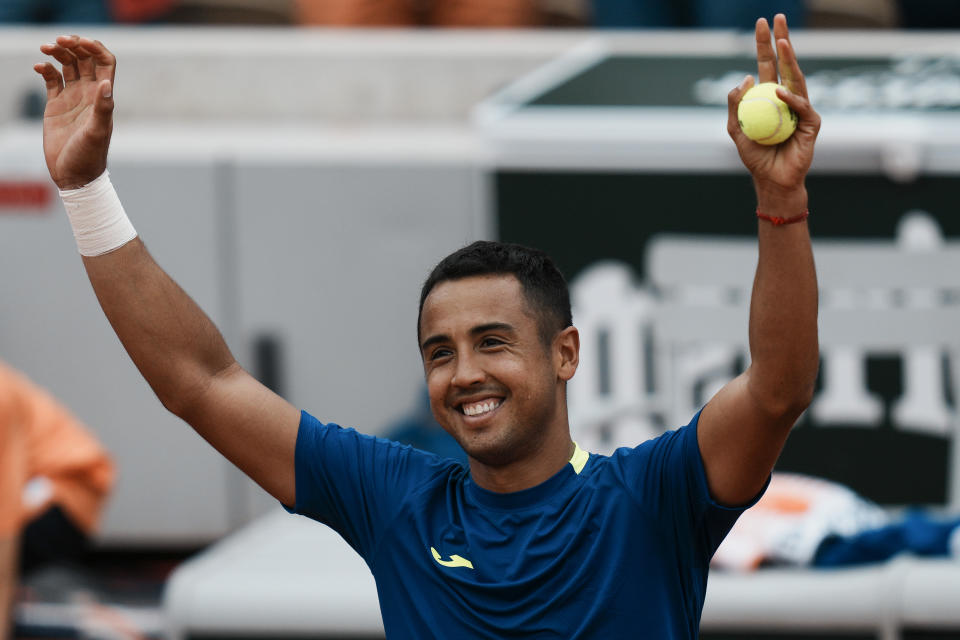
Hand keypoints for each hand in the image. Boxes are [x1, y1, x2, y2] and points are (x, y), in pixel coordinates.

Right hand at [34, 36, 116, 190]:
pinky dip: (45, 69)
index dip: (95, 48)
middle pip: (84, 59)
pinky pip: (51, 79)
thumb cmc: (89, 156)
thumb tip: (106, 83)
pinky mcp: (56, 104)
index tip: (79, 42)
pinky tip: (39, 67)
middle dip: (73, 45)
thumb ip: (103, 108)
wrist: (74, 175)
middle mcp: (89, 94)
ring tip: (46, 48)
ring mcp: (73, 98)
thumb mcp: (98, 131)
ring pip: (67, 65)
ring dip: (58, 52)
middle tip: (58, 41)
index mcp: (102, 96)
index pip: (105, 62)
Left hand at [727, 14, 819, 207]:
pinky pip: (801, 107)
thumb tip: (746, 77)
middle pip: (784, 63)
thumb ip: (735, 104)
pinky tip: (779, 91)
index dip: (765, 44)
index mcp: (769, 96)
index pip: (767, 64)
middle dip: (781, 40)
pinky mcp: (812, 122)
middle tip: (778, 18)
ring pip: (796, 78)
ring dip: (789, 59)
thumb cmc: (755, 156)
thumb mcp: (735, 129)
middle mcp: (787, 98)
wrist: (771, 180)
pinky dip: (790, 99)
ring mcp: (801, 108)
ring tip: (782, 42)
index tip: (762, 23)